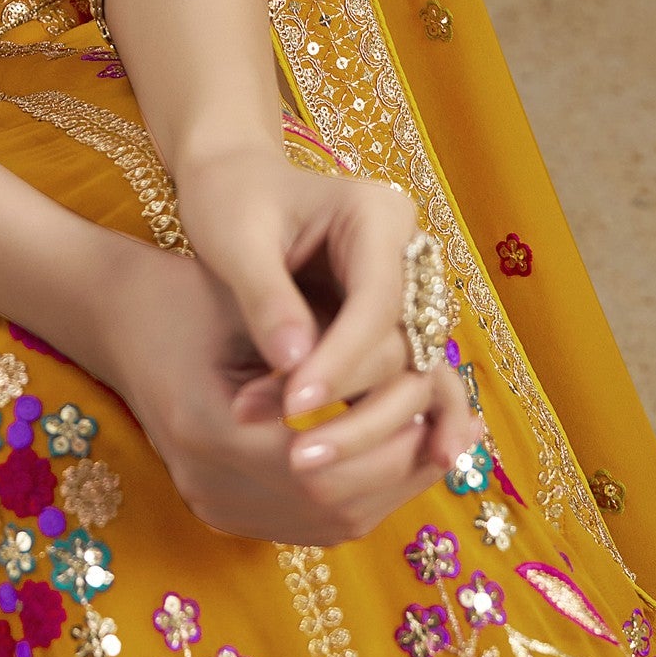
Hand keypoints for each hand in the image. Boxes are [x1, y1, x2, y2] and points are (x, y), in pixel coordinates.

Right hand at [84, 239, 472, 544]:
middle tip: (449, 422)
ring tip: (432, 435)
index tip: (431, 395)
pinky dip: (361, 493)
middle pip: (333, 505)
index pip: (323, 462)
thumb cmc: (182, 291)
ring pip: (330, 525)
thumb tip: (419, 370)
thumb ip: (322, 337)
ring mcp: (214, 508)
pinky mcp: (223, 513)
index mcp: (208, 430)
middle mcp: (208, 486)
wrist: (112, 318)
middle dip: (401, 464)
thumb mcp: (248, 298)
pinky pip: (309, 524)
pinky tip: (389, 454)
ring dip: (390, 484)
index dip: (386, 435)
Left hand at [169, 144, 480, 488]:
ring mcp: (408, 292)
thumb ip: (267, 299)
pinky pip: (410, 378)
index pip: (375, 303)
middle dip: (350, 402)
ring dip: (371, 424)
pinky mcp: (394, 325)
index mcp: (380, 215)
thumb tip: (293, 366)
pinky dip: (412, 423)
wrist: (233, 184)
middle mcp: (409, 254)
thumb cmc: (229, 199)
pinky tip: (425, 467)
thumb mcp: (236, 239)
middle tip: (298, 454)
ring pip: (410, 372)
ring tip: (334, 473)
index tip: (295, 405)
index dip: (340, 360)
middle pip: (401, 345)